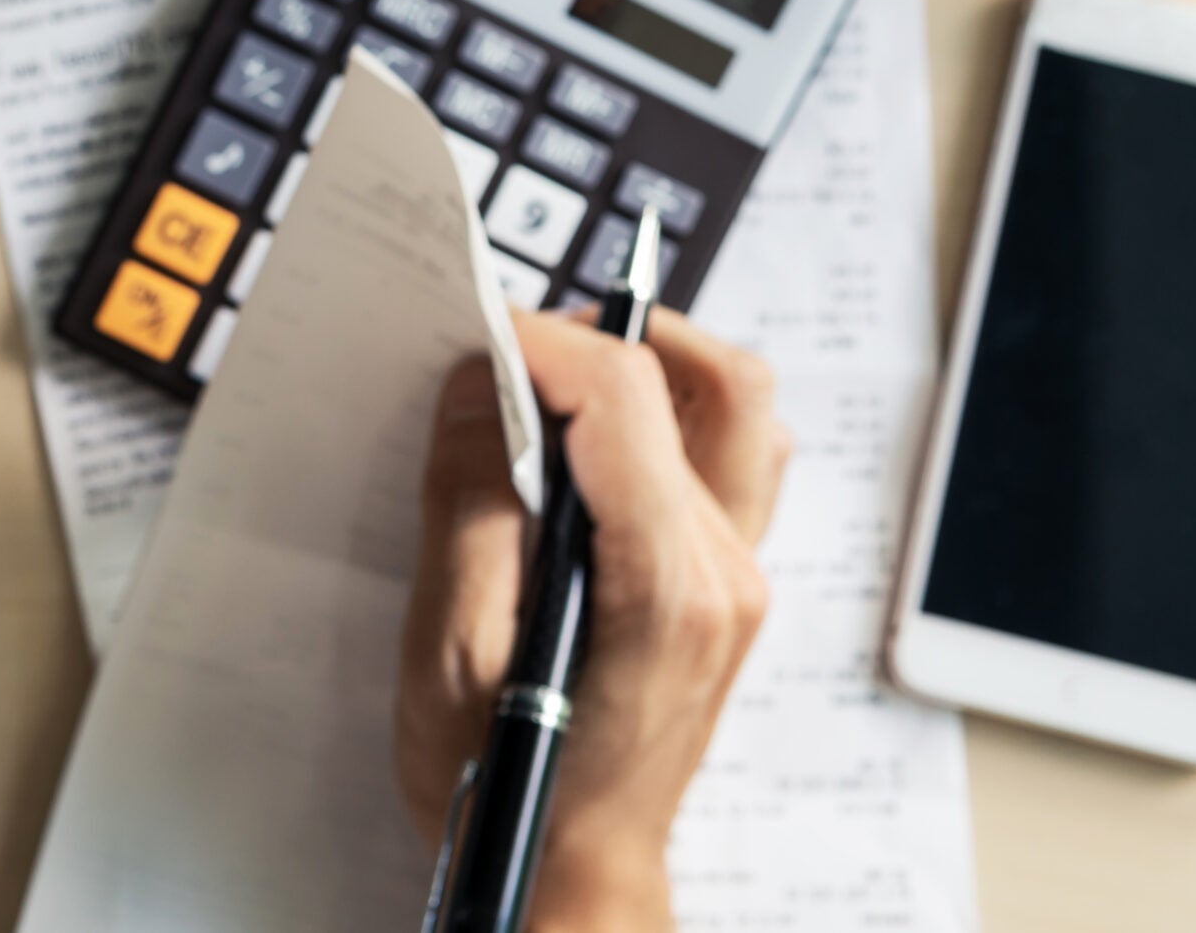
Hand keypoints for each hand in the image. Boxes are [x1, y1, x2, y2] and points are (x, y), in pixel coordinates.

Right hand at [397, 307, 788, 932]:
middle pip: (683, 382)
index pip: (624, 398)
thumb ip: (471, 505)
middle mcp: (726, 571)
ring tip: (560, 375)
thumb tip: (482, 384)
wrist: (573, 868)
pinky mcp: (730, 579)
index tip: (477, 328)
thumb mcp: (453, 652)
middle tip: (504, 352)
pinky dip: (670, 410)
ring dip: (648, 362)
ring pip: (731, 402)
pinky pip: (731, 451)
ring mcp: (742, 574)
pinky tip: (601, 434)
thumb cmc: (510, 786)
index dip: (542, 340)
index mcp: (665, 587)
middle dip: (584, 343)